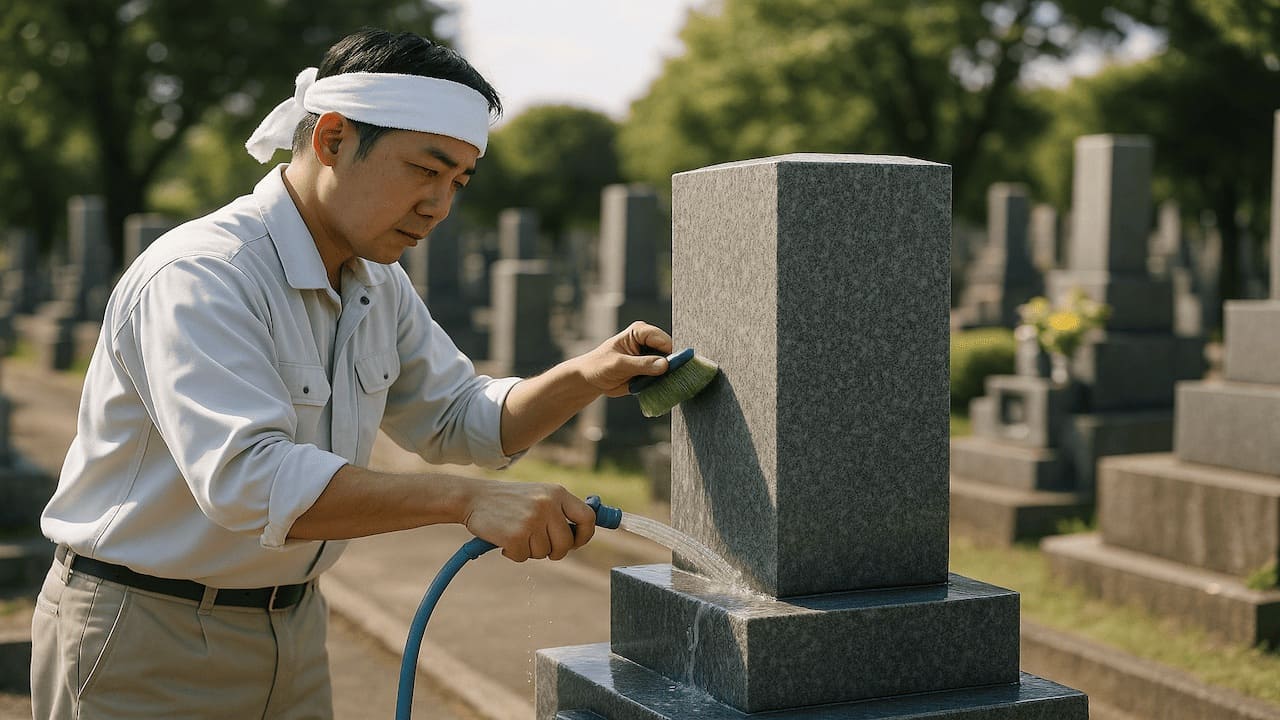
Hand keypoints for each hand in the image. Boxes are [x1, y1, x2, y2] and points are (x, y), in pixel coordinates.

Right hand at [461, 480, 596, 561]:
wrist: (472, 498)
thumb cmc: (508, 500)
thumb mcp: (538, 495)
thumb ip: (560, 510)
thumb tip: (585, 531)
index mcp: (557, 492)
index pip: (588, 517)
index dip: (584, 535)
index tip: (575, 542)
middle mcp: (547, 504)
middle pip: (566, 543)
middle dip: (555, 551)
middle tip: (540, 546)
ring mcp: (532, 520)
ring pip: (544, 553)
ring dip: (530, 550)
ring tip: (516, 534)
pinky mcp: (515, 535)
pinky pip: (523, 557)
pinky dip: (513, 554)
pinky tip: (504, 540)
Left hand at [578, 321, 673, 397]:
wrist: (591, 379)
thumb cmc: (600, 365)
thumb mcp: (619, 365)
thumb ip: (642, 364)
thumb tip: (664, 365)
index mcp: (640, 332)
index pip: (663, 340)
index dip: (669, 353)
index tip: (670, 368)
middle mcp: (648, 341)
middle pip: (669, 352)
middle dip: (669, 366)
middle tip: (664, 379)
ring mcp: (651, 356)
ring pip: (669, 365)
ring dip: (666, 376)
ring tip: (656, 384)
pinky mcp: (651, 369)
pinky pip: (663, 376)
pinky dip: (662, 382)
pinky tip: (655, 387)